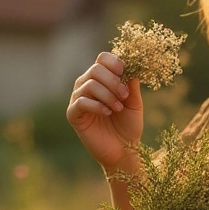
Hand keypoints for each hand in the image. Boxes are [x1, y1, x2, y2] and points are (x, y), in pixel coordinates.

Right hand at [66, 52, 143, 171]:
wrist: (122, 150)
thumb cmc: (128, 126)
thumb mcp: (134, 104)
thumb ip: (132, 86)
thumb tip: (132, 69)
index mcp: (102, 79)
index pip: (102, 59)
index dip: (114, 62)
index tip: (125, 73)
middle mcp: (87, 85)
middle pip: (95, 69)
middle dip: (113, 81)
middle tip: (124, 95)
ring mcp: (78, 99)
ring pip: (89, 84)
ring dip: (107, 95)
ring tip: (118, 108)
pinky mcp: (73, 114)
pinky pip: (81, 102)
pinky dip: (97, 105)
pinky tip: (107, 113)